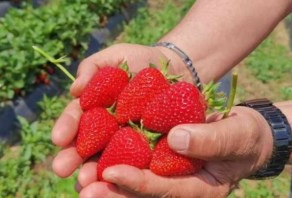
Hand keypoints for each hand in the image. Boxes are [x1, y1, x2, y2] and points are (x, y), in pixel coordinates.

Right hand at [52, 44, 172, 176]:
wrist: (174, 68)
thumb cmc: (138, 60)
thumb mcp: (114, 56)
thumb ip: (92, 68)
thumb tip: (75, 89)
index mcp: (92, 108)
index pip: (76, 119)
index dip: (66, 127)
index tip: (58, 138)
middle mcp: (104, 129)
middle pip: (85, 145)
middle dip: (72, 157)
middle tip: (61, 169)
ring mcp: (125, 141)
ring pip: (105, 159)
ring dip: (93, 172)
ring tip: (85, 182)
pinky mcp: (147, 150)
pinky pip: (135, 164)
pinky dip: (124, 176)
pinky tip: (115, 185)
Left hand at [76, 106, 273, 197]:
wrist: (241, 131)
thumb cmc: (245, 135)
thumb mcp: (236, 135)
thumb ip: (210, 140)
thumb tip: (177, 139)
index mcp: (198, 189)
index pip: (164, 190)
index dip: (138, 183)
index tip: (112, 173)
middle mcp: (177, 185)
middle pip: (141, 193)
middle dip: (112, 192)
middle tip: (84, 188)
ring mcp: (167, 174)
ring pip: (133, 180)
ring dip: (104, 179)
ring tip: (78, 176)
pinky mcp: (158, 159)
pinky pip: (134, 161)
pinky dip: (113, 157)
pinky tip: (90, 155)